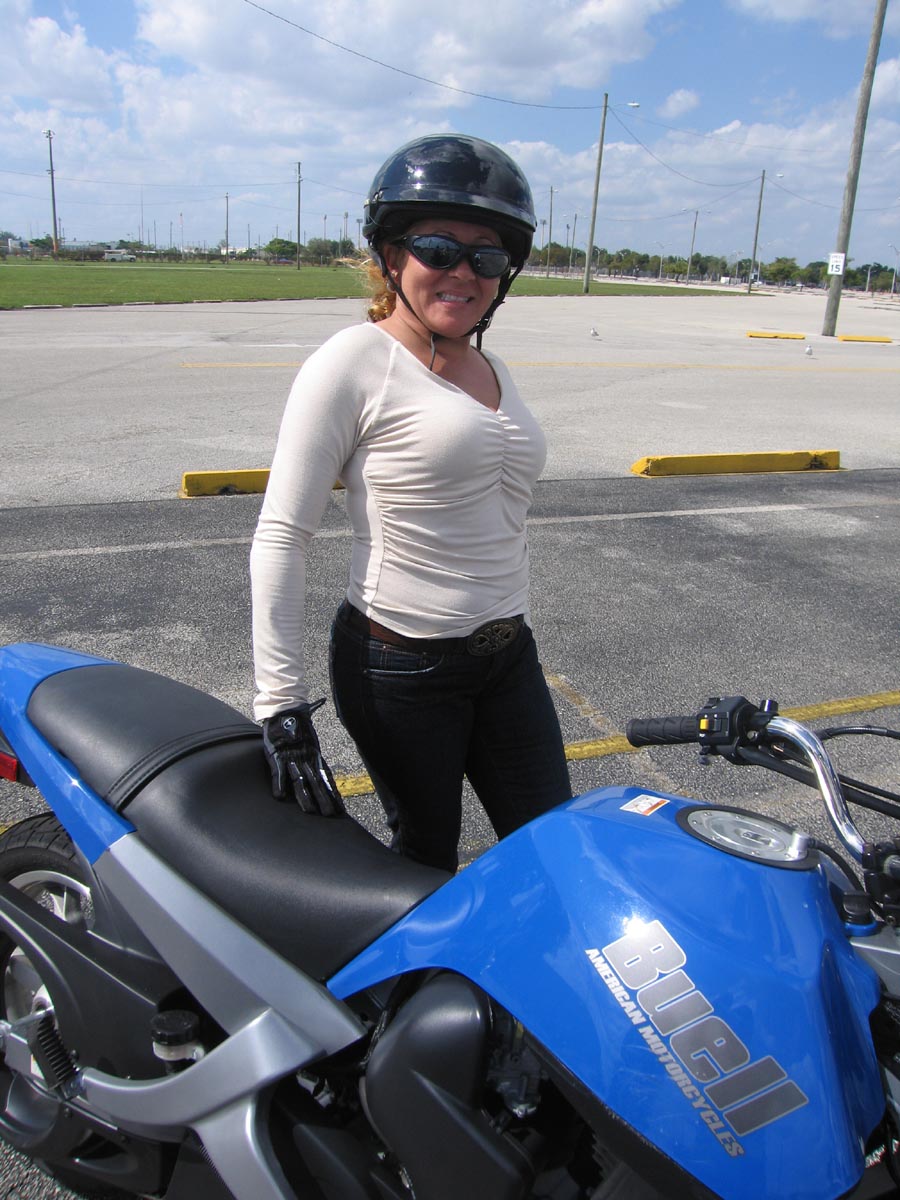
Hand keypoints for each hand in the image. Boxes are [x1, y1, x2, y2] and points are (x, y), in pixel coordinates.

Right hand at [261, 700, 344, 816]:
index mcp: (315, 755)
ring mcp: (291, 757)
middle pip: (316, 782)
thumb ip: (316, 755)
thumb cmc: (297, 725)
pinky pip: (278, 771)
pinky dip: (279, 783)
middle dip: (323, 799)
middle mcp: (306, 758)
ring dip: (304, 796)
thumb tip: (324, 771)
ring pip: (299, 780)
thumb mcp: (311, 742)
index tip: (339, 808)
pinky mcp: (276, 754)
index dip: (333, 793)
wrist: (285, 709)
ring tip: (310, 811)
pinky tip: (280, 796)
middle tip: (329, 815)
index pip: (326, 777)